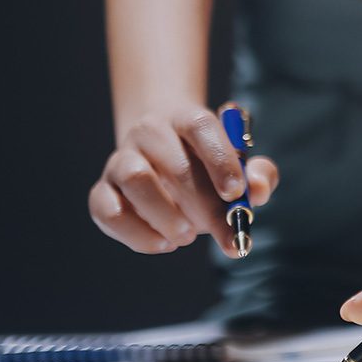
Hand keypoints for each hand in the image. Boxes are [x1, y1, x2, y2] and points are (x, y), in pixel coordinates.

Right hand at [88, 104, 277, 256]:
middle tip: (227, 234)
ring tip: (188, 235)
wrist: (160, 159)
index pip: (201, 127)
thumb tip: (259, 189)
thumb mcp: (239, 166)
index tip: (236, 193)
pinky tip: (163, 243)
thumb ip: (258, 175)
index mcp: (186, 118)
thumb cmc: (209, 166)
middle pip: (175, 163)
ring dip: (166, 215)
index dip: (220, 159)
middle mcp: (149, 132)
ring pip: (137, 180)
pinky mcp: (102, 191)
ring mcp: (121, 160)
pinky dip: (137, 233)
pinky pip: (108, 211)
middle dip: (206, 206)